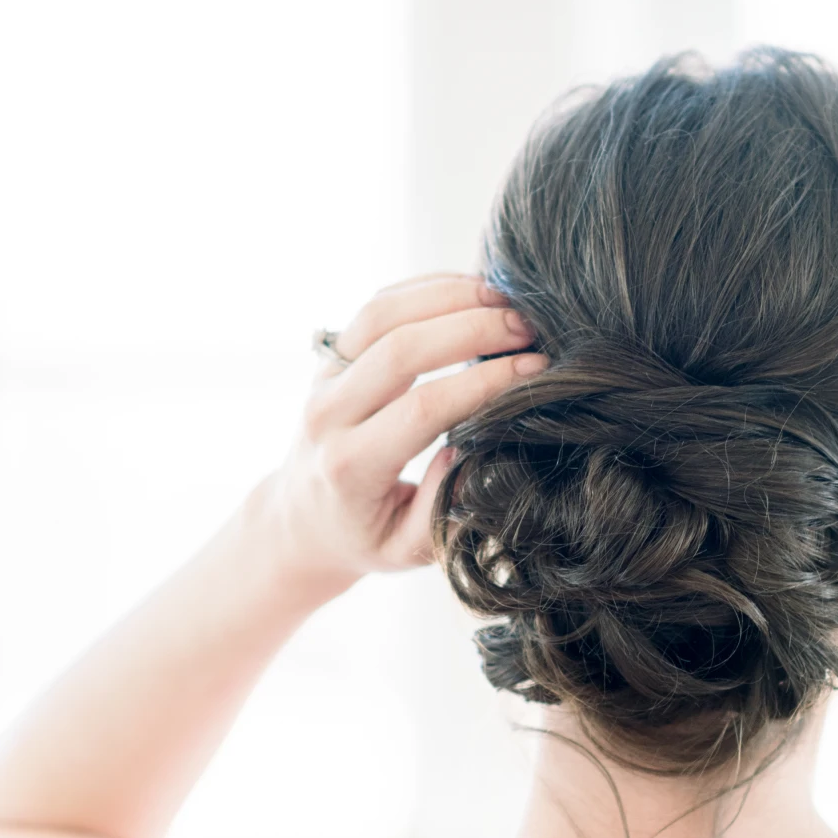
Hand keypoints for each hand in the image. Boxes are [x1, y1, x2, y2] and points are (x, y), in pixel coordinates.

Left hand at [258, 273, 547, 597]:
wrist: (302, 520)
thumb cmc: (364, 537)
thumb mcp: (404, 550)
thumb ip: (439, 512)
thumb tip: (466, 451)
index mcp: (350, 466)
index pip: (422, 409)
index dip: (484, 383)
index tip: (535, 370)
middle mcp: (329, 414)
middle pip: (400, 348)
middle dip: (472, 328)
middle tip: (529, 327)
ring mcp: (325, 377)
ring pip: (382, 313)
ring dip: (449, 296)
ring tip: (506, 298)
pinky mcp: (333, 356)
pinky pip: (376, 306)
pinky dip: (426, 288)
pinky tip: (473, 290)